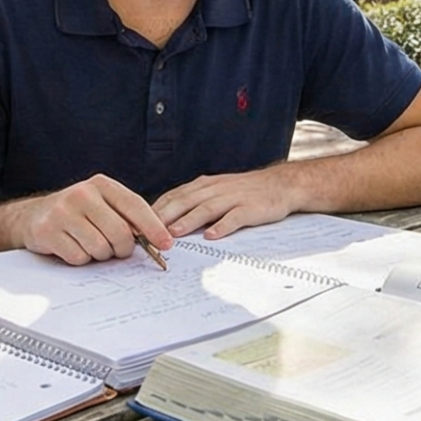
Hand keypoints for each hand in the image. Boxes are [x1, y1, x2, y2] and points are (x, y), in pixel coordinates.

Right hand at [12, 176, 173, 266]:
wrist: (33, 217)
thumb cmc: (76, 214)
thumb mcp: (101, 205)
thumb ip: (126, 216)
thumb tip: (157, 239)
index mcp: (100, 184)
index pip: (135, 205)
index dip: (153, 227)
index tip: (166, 244)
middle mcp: (82, 194)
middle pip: (120, 233)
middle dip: (122, 248)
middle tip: (116, 249)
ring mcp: (63, 212)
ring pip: (100, 248)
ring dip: (99, 255)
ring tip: (88, 244)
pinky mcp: (48, 231)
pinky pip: (79, 257)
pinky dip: (80, 259)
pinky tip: (72, 246)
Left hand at [155, 170, 295, 240]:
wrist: (281, 184)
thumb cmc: (244, 192)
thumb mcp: (215, 191)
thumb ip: (193, 202)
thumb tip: (165, 220)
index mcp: (203, 185)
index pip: (173, 196)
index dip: (155, 209)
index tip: (138, 224)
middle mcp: (215, 189)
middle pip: (185, 201)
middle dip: (164, 216)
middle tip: (146, 231)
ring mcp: (233, 198)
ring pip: (206, 208)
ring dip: (188, 221)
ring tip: (173, 233)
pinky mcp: (251, 208)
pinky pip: (235, 217)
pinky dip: (222, 226)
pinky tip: (212, 236)